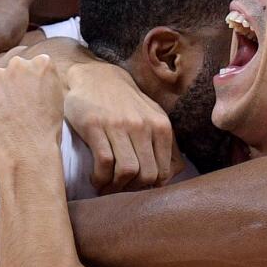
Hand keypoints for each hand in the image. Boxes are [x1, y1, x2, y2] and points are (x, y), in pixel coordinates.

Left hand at [0, 55, 64, 163]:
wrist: (27, 154)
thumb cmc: (45, 132)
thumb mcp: (56, 98)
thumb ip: (42, 80)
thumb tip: (32, 79)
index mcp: (43, 64)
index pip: (31, 65)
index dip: (29, 82)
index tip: (29, 97)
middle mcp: (19, 64)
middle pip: (11, 71)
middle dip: (11, 86)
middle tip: (15, 109)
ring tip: (4, 119)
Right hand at [64, 60, 180, 193]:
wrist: (95, 75)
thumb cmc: (124, 102)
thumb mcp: (151, 115)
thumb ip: (163, 142)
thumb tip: (171, 174)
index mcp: (160, 125)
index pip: (163, 171)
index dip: (150, 187)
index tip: (136, 189)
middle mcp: (143, 125)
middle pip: (147, 174)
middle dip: (133, 189)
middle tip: (120, 191)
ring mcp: (119, 125)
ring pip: (127, 171)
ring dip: (115, 187)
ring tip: (107, 186)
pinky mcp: (95, 126)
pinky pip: (104, 162)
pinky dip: (100, 178)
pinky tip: (96, 178)